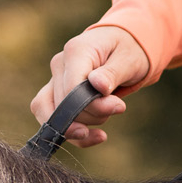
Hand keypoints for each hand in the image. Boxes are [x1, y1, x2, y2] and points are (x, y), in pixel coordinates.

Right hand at [30, 27, 151, 147]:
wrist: (123, 46)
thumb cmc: (128, 50)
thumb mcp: (129, 59)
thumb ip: (113, 73)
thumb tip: (98, 85)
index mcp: (75, 52)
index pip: (71, 90)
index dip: (93, 106)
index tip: (119, 106)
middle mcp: (59, 65)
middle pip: (64, 106)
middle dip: (94, 115)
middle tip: (118, 106)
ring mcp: (54, 79)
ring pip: (53, 116)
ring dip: (84, 125)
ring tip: (108, 112)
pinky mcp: (54, 94)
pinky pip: (53, 120)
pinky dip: (74, 135)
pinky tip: (96, 136)